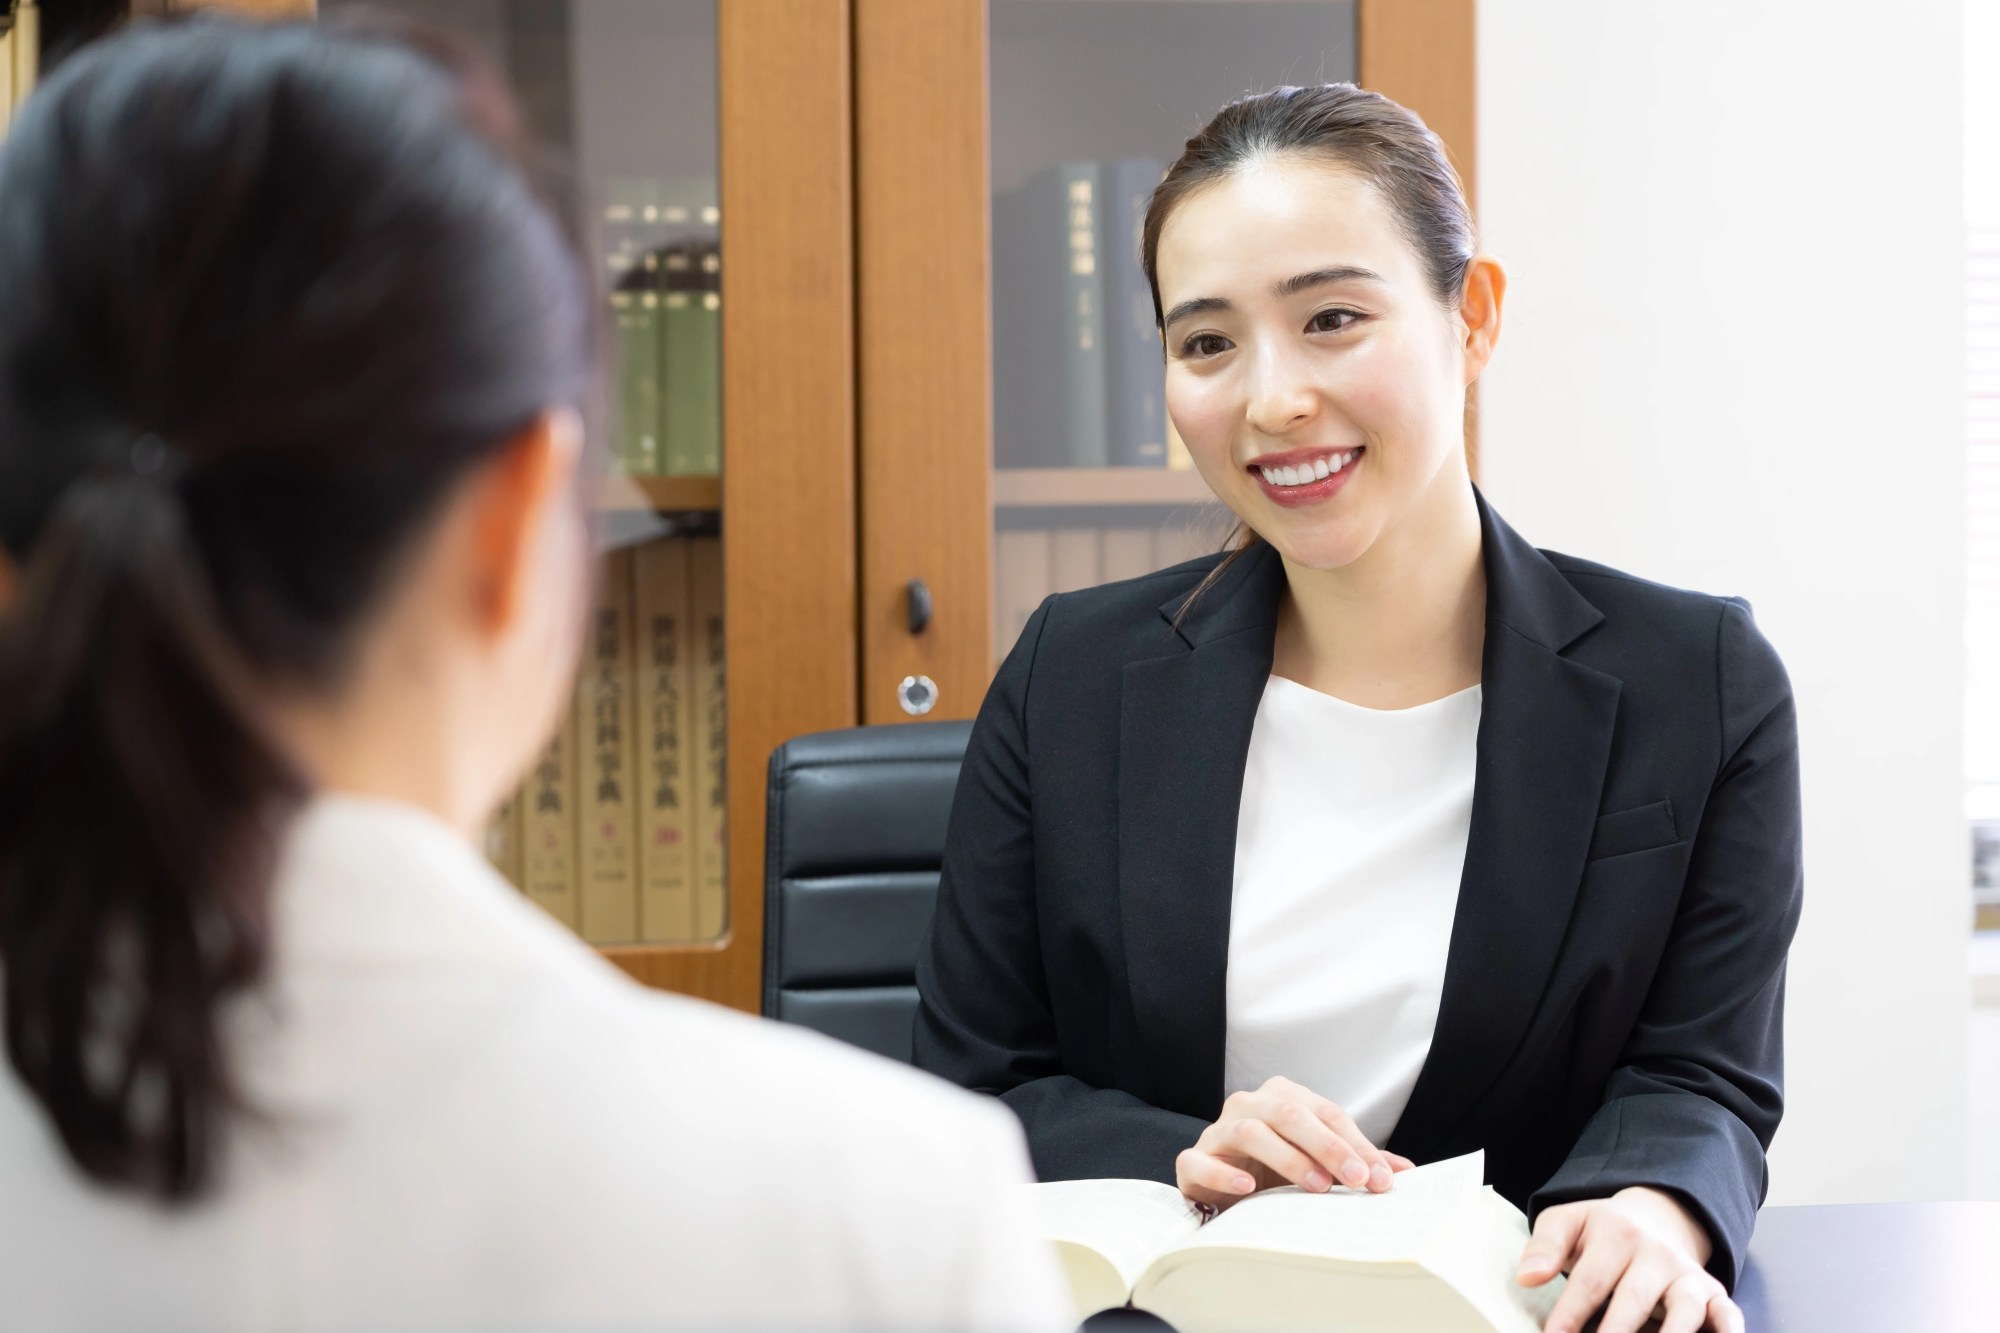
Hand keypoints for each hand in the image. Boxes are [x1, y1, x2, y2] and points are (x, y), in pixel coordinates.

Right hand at [1174, 1075, 1414, 1210]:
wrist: (1220, 1188)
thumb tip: (1405, 1171)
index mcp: (1282, 1097)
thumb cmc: (1275, 1171)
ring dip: (1288, 1158)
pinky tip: (1248, 1188)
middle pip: (1289, 1114)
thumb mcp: (1318, 1163)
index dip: (1357, 1144)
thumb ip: (1356, 1162)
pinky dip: (1224, 1172)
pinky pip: (1201, 1160)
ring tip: (1318, 1187)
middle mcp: (1249, 1105)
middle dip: (1329, 1147)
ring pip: (1250, 1131)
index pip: (1326, 1113)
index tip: (1382, 1179)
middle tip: (1358, 1180)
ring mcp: (1218, 1131)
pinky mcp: (1192, 1160)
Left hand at [1518, 1187, 1741, 1332]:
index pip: (1590, 1280)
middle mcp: (1656, 1253)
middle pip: (1634, 1300)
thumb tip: (1526, 1277)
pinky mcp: (1714, 1293)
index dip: (1570, 1315)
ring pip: (1685, 1311)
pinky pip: (1727, 1316)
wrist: (1655, 1216)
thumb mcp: (1566, 1224)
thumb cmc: (1601, 1232)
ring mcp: (1687, 1274)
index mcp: (1615, 1234)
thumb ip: (1543, 1248)